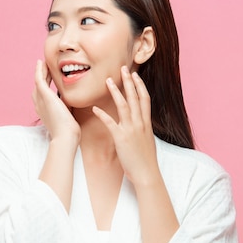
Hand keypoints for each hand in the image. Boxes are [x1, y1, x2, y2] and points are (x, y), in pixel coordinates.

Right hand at [32, 60, 80, 144]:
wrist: (66, 136)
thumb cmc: (69, 131)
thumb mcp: (67, 117)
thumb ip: (67, 109)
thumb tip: (72, 103)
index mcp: (44, 111)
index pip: (41, 95)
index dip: (44, 85)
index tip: (49, 78)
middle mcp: (39, 105)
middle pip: (37, 87)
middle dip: (41, 76)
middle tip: (45, 67)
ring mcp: (41, 100)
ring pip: (38, 81)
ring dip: (40, 71)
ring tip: (43, 63)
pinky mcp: (45, 95)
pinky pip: (39, 79)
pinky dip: (39, 70)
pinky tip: (41, 63)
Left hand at [92, 66, 159, 185]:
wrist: (147, 174)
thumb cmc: (146, 160)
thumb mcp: (147, 141)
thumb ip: (142, 130)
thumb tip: (138, 124)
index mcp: (146, 123)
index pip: (145, 99)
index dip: (140, 85)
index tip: (135, 74)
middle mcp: (140, 123)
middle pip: (135, 97)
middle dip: (129, 82)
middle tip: (123, 68)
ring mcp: (131, 130)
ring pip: (124, 106)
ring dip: (116, 92)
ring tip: (108, 81)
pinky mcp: (121, 138)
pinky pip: (110, 123)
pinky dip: (102, 114)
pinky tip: (95, 108)